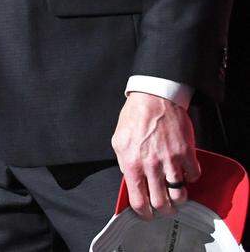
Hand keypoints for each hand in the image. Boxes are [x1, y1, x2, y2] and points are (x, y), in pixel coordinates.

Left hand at [111, 92, 200, 219]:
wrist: (154, 98)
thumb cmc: (134, 117)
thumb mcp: (118, 141)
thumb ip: (123, 163)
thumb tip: (131, 179)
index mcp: (132, 163)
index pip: (139, 201)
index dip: (144, 213)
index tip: (147, 214)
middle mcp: (152, 165)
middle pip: (162, 203)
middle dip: (163, 209)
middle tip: (163, 205)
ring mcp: (171, 160)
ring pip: (180, 195)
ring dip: (178, 197)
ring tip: (174, 192)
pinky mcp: (187, 154)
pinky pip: (194, 177)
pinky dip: (190, 178)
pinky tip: (183, 172)